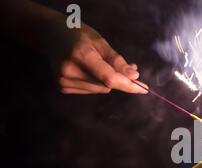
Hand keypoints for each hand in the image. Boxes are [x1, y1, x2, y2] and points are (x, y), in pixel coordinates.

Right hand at [0, 1, 148, 94]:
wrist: (49, 34)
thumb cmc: (78, 34)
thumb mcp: (100, 41)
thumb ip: (117, 61)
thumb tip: (134, 76)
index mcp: (80, 54)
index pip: (108, 78)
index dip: (128, 85)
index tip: (144, 89)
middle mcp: (70, 70)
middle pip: (107, 85)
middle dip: (118, 78)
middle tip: (117, 65)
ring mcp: (63, 80)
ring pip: (100, 89)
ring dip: (105, 80)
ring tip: (94, 63)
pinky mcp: (62, 87)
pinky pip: (91, 90)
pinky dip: (95, 82)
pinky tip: (85, 69)